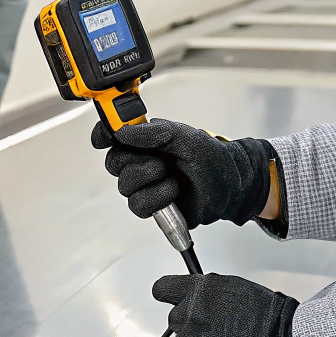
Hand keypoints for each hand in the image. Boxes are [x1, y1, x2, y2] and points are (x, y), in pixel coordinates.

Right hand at [91, 118, 271, 227]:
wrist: (232, 186)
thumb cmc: (212, 158)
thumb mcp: (186, 137)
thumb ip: (155, 132)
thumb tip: (124, 130)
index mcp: (146, 139)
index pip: (113, 135)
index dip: (103, 135)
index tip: (104, 138)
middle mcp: (142, 161)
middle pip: (114, 163)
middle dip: (135, 163)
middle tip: (159, 161)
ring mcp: (146, 184)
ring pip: (125, 186)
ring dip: (149, 182)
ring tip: (172, 178)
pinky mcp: (153, 205)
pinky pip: (138, 206)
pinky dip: (156, 198)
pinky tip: (172, 193)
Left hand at [153, 273, 302, 336]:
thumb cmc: (265, 314)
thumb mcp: (232, 287)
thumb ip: (207, 291)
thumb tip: (196, 297)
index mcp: (199, 290)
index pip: (163, 288)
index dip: (167, 293)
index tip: (167, 297)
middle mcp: (190, 313)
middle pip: (175, 318)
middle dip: (190, 321)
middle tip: (213, 326)